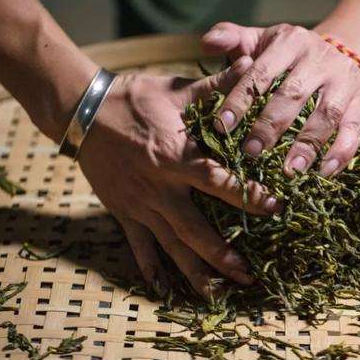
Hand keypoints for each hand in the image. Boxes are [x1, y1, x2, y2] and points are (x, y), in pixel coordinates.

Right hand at [78, 58, 281, 297]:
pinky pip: (138, 246)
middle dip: (223, 255)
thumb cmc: (135, 98)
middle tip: (250, 276)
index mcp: (176, 157)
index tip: (276, 209)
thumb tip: (248, 65)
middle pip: (196, 229)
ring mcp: (140, 204)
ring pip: (171, 246)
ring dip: (195, 271)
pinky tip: (165, 291)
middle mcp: (160, 187)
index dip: (248, 197)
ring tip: (220, 293)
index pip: (219, 182)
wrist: (82, 110)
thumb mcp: (176, 91)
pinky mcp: (124, 212)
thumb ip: (215, 86)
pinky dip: (151, 269)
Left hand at [201, 22, 359, 176]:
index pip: (261, 72)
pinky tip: (323, 174)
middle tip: (250, 153)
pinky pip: (355, 131)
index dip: (241, 99)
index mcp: (291, 42)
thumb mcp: (262, 40)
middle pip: (293, 95)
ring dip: (307, 145)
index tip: (222, 126)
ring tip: (288, 171)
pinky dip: (341, 153)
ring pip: (326, 115)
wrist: (346, 50)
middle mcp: (321, 59)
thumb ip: (232, 39)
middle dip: (270, 126)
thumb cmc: (290, 55)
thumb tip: (206, 42)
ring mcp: (346, 82)